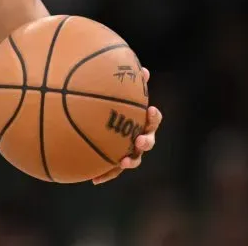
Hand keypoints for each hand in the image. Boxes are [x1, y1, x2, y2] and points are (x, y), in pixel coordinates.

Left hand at [92, 67, 162, 184]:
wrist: (95, 124)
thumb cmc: (108, 104)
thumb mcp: (114, 92)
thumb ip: (124, 81)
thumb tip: (140, 68)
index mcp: (141, 121)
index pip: (153, 119)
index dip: (153, 116)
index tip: (150, 109)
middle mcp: (139, 137)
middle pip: (148, 141)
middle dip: (146, 141)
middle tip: (139, 138)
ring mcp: (129, 151)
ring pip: (134, 159)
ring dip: (131, 161)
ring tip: (124, 161)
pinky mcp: (115, 163)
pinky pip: (112, 171)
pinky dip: (105, 175)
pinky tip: (94, 180)